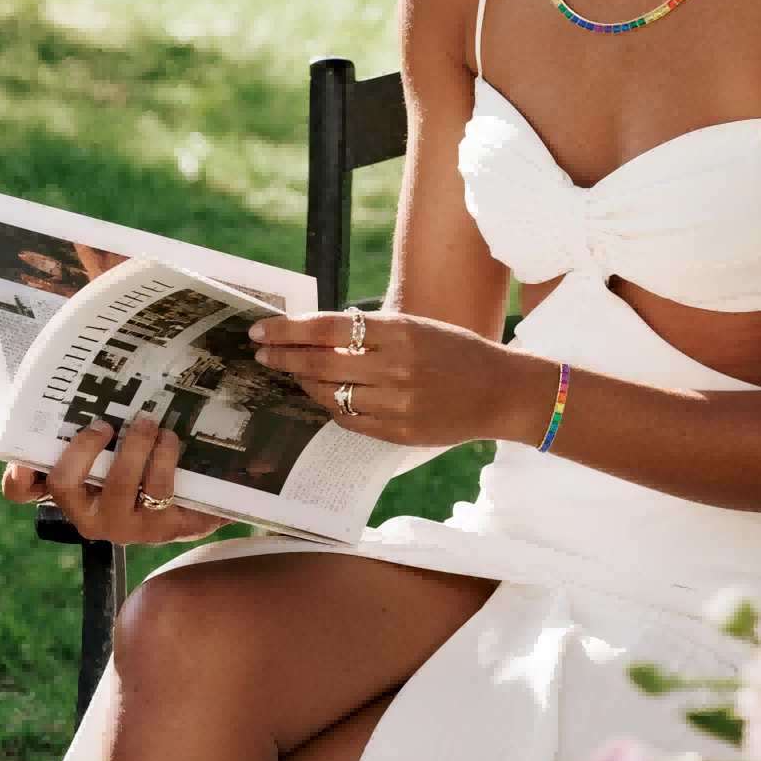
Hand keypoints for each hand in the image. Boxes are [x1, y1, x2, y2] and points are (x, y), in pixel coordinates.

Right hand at [1, 416, 223, 545]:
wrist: (190, 508)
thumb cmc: (142, 474)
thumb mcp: (112, 453)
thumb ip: (93, 435)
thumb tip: (84, 399)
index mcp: (69, 494)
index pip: (21, 491)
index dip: (16, 471)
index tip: (28, 447)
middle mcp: (88, 517)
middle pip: (64, 484)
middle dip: (83, 447)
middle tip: (105, 424)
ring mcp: (124, 526)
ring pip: (117, 484)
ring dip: (133, 446)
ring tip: (147, 424)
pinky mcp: (161, 527)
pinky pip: (158, 488)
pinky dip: (164, 456)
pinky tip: (169, 439)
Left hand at [248, 310, 534, 447]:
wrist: (499, 391)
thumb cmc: (456, 352)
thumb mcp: (417, 327)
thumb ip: (371, 330)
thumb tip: (315, 331)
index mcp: (402, 332)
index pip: (328, 327)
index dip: (288, 329)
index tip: (261, 328)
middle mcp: (398, 368)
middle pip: (321, 363)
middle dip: (283, 357)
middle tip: (261, 352)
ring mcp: (398, 405)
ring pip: (330, 395)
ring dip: (303, 384)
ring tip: (291, 373)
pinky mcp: (399, 433)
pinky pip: (348, 421)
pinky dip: (330, 406)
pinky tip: (322, 395)